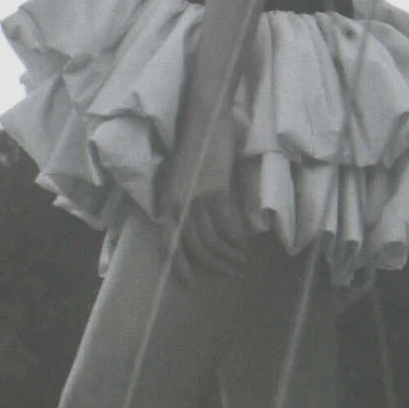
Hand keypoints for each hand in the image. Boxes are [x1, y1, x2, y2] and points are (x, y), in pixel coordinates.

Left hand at [158, 109, 245, 283]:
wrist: (203, 122)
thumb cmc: (193, 149)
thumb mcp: (180, 181)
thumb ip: (184, 205)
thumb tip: (197, 232)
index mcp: (165, 203)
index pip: (169, 244)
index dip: (180, 267)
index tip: (191, 285)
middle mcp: (178, 205)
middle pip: (194, 248)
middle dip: (212, 265)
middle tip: (228, 273)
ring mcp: (197, 200)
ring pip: (212, 241)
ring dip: (227, 256)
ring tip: (238, 262)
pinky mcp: (216, 193)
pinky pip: (227, 227)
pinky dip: (235, 239)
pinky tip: (242, 243)